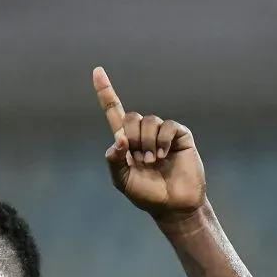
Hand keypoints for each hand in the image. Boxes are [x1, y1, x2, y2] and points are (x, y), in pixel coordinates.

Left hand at [93, 67, 205, 218]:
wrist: (174, 205)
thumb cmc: (147, 196)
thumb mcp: (123, 181)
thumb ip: (115, 161)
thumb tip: (119, 139)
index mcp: (127, 142)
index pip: (114, 112)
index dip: (105, 92)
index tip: (97, 71)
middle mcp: (143, 134)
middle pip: (130, 117)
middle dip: (132, 137)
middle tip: (141, 160)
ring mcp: (162, 134)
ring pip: (148, 121)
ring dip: (148, 143)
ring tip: (153, 162)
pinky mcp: (180, 135)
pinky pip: (167, 126)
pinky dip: (163, 140)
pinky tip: (165, 155)